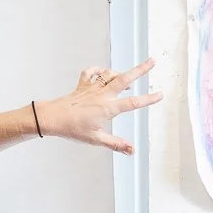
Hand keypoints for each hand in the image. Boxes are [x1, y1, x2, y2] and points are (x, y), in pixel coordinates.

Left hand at [36, 59, 160, 153]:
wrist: (52, 118)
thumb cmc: (73, 129)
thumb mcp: (96, 139)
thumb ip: (116, 144)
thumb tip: (132, 150)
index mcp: (108, 108)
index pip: (133, 103)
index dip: (148, 99)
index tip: (160, 95)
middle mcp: (102, 95)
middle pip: (125, 78)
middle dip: (140, 69)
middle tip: (152, 61)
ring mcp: (92, 88)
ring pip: (109, 74)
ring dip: (120, 73)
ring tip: (128, 76)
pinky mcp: (82, 85)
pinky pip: (91, 73)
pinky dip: (97, 71)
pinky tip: (102, 74)